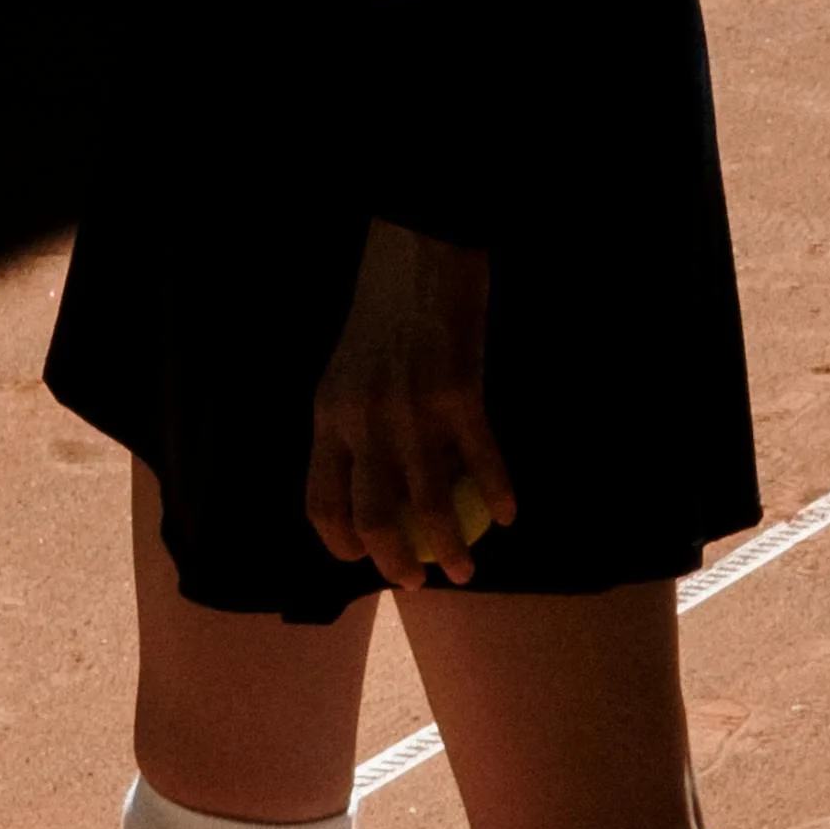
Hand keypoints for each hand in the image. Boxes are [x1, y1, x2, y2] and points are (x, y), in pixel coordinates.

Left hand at [307, 225, 517, 586]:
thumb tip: (371, 485)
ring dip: (449, 549)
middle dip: (393, 563)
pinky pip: (481, 462)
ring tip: (464, 572)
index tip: (361, 558)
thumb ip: (353, 427)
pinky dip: (497, 493)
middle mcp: (364, 422)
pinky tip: (509, 514)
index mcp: (329, 417)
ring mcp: (412, 411)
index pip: (321, 503)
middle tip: (415, 581)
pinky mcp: (460, 394)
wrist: (421, 247)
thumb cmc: (386, 308)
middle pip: (373, 519)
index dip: (339, 544)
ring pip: (428, 506)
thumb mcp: (349, 372)